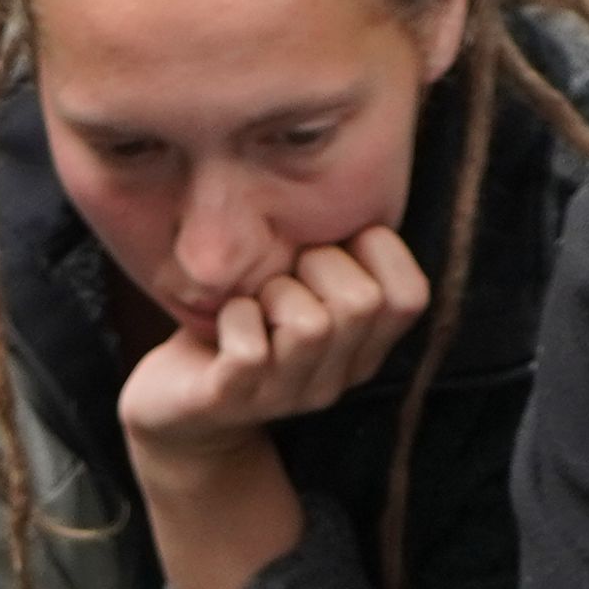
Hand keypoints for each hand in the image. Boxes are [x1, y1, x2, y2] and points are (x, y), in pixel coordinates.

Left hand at [117, 230, 435, 454]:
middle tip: (284, 275)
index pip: (411, 296)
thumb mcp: (301, 286)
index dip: (378, 251)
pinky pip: (249, 350)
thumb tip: (359, 180)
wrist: (178, 409)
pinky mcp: (231, 401)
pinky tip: (225, 321)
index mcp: (361, 350)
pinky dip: (234, 317)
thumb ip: (338, 252)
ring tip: (255, 300)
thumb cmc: (245, 324)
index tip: (335, 248)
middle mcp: (334, 379)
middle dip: (318, 265)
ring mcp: (284, 395)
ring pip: (312, 326)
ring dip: (275, 292)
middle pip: (362, 302)